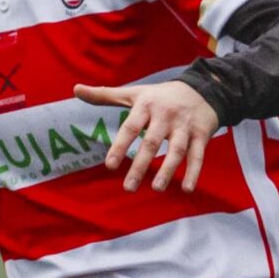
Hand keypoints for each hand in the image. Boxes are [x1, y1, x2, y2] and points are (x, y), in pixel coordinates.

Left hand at [78, 79, 221, 191]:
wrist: (203, 88)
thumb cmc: (160, 95)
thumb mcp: (134, 93)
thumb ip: (104, 95)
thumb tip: (75, 89)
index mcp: (146, 106)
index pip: (130, 127)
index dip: (120, 146)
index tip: (109, 166)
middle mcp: (166, 115)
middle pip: (152, 142)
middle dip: (140, 165)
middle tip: (128, 188)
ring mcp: (185, 126)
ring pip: (176, 150)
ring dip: (167, 170)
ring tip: (155, 188)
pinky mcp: (202, 134)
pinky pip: (198, 155)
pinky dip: (194, 172)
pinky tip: (186, 189)